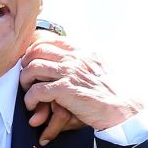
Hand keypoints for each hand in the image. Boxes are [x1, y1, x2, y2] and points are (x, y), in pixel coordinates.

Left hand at [20, 39, 142, 140]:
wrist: (123, 108)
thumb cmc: (111, 91)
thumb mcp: (98, 66)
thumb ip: (82, 59)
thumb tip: (67, 55)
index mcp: (82, 50)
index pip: (49, 40)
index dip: (34, 50)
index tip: (30, 61)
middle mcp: (75, 57)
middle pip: (36, 51)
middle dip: (26, 64)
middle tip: (26, 78)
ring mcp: (70, 72)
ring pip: (33, 68)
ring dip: (25, 81)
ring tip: (28, 92)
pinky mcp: (65, 90)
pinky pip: (37, 90)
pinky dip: (30, 99)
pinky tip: (32, 105)